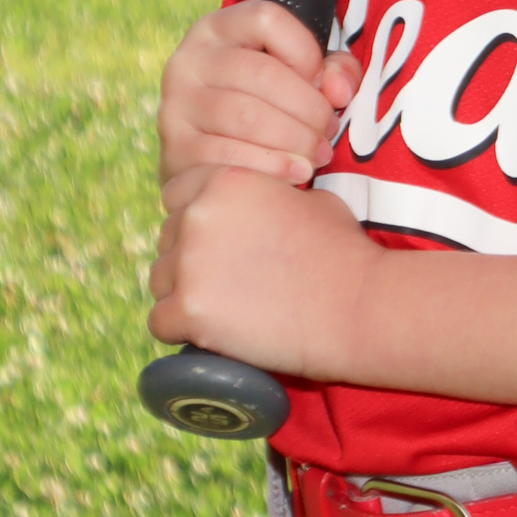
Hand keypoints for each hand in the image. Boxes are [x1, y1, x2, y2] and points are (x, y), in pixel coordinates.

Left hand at [148, 165, 376, 379]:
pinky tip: (210, 336)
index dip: (195, 220)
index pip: (177, 195)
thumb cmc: (343, 253)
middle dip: (190, 260)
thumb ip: (270, 196)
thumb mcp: (309, 199)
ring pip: (159, 281)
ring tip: (225, 312)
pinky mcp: (189, 310)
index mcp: (224, 180)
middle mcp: (198, 214)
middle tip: (229, 284)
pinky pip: (160, 323)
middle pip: (167, 240)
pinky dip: (181, 332)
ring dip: (184, 295)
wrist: (357, 305)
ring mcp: (190, 263)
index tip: (217, 244)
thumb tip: (263, 209)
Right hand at [158, 0, 360, 199]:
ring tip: (318, 155)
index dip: (305, 51)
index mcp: (218, 29)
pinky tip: (296, 174)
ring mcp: (176, 105)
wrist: (209, 158)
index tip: (324, 85)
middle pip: (261, 73)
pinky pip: (228, 156)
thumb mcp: (300, 75)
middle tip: (329, 132)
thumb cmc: (266, 105)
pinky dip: (271, 167)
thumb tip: (339, 90)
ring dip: (294, 139)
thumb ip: (333, 70)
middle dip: (308, 107)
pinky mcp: (176, 149)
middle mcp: (189, 60)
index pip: (266, 19)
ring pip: (245, 116)